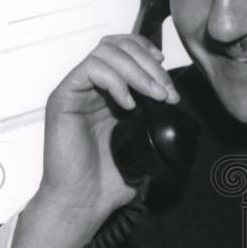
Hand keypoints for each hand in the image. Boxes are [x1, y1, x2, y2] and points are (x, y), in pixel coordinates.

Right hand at [0, 34, 180, 247]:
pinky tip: (128, 105)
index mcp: (108, 92)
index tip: (168, 81)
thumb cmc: (108, 179)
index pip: (127, 50)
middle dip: (150, 65)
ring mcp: (76, 90)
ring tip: (154, 96)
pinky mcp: (63, 98)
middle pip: (119, 45)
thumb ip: (157, 122)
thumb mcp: (144, 145)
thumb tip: (183, 113)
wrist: (83, 202)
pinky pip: (90, 70)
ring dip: (137, 70)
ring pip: (107, 52)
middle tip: (166, 92)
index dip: (150, 56)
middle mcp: (91, 86)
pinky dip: (115, 81)